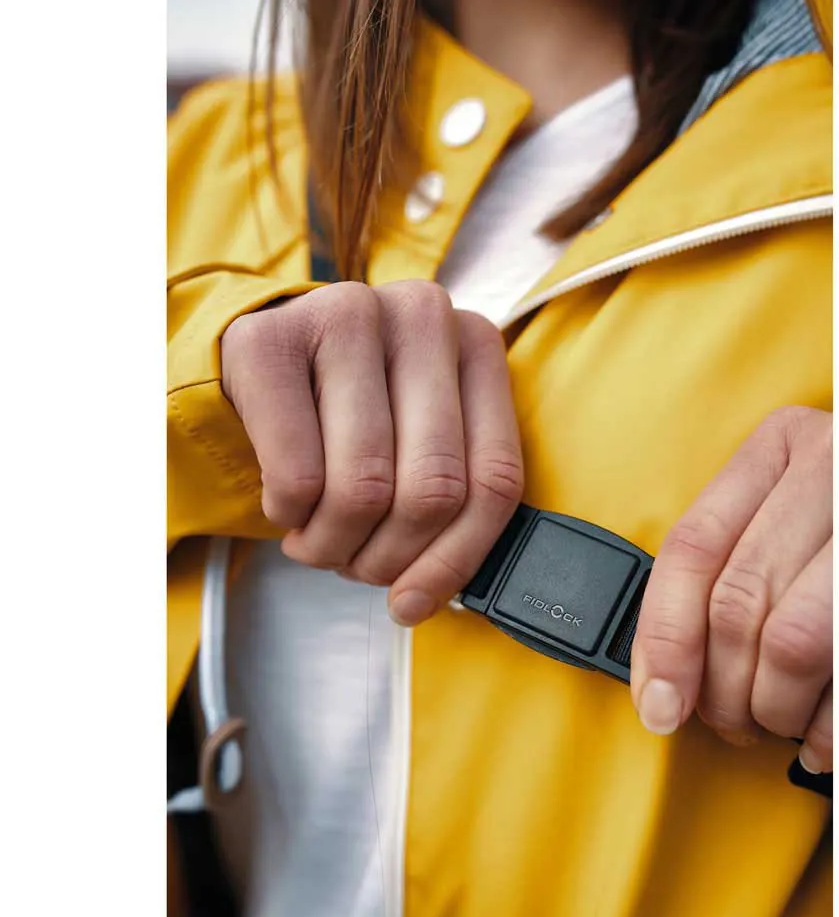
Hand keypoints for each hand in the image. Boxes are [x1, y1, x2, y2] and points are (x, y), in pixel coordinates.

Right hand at [221, 280, 523, 624]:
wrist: (265, 362)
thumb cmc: (353, 416)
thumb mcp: (419, 444)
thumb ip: (449, 506)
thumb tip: (420, 600)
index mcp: (477, 346)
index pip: (494, 480)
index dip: (455, 559)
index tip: (414, 600)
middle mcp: (423, 317)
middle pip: (434, 490)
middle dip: (388, 557)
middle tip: (356, 564)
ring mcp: (346, 315)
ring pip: (365, 488)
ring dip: (333, 545)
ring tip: (318, 541)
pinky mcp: (270, 339)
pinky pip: (298, 475)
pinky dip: (289, 514)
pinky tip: (286, 504)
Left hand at [630, 407, 832, 772]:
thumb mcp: (790, 506)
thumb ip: (728, 563)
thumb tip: (661, 675)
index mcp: (785, 443)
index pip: (693, 547)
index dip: (663, 637)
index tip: (657, 702)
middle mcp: (838, 468)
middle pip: (736, 602)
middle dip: (719, 687)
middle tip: (727, 721)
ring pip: (791, 642)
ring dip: (773, 708)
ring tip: (776, 722)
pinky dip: (830, 728)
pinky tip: (821, 740)